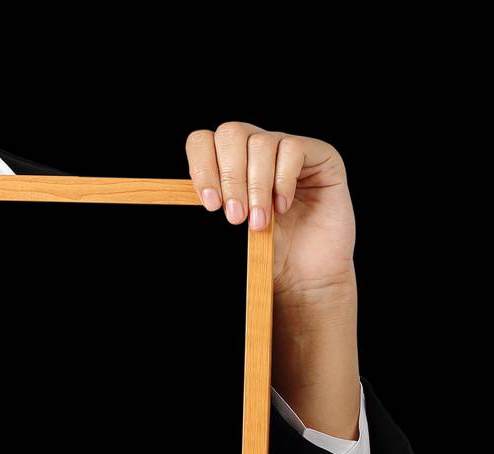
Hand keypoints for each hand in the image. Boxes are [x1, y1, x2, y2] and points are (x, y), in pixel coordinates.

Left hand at [185, 122, 361, 439]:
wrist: (305, 281)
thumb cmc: (263, 259)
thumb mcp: (224, 237)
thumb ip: (210, 208)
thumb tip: (173, 201)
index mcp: (229, 164)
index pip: (203, 141)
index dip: (201, 166)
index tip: (208, 204)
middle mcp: (256, 151)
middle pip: (231, 133)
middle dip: (230, 177)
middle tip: (233, 218)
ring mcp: (288, 150)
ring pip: (262, 142)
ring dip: (256, 186)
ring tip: (259, 223)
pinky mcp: (320, 157)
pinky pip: (293, 149)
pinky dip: (284, 180)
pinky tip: (284, 207)